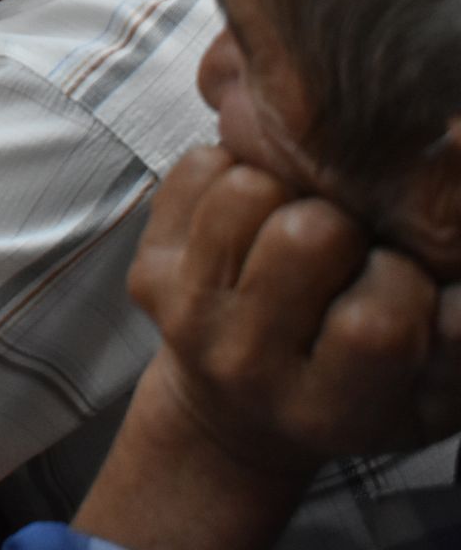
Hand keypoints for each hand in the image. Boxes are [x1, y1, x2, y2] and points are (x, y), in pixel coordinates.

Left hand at [129, 147, 460, 469]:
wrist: (237, 409)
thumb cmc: (354, 391)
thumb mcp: (427, 393)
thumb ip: (454, 344)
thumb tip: (454, 299)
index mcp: (326, 408)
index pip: (376, 323)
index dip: (402, 281)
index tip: (398, 279)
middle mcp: (243, 365)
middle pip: (307, 235)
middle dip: (345, 223)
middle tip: (349, 245)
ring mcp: (186, 313)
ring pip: (248, 190)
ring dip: (287, 190)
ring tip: (302, 222)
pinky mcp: (147, 269)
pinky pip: (198, 170)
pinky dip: (236, 169)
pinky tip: (258, 212)